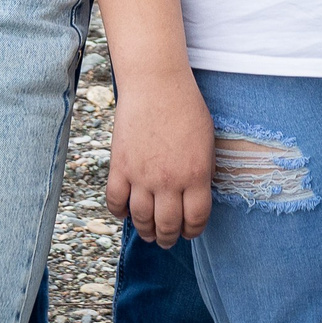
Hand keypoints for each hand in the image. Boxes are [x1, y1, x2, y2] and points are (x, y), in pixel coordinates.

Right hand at [106, 69, 214, 245]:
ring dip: (145, 231)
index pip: (196, 219)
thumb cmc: (185, 106)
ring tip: (148, 232)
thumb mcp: (206, 141)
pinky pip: (115, 201)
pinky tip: (125, 211)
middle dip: (168, 238)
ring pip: (141, 219)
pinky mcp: (120, 166)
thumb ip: (203, 171)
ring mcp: (142, 175)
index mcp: (196, 175)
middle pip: (167, 225)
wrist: (155, 83)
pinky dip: (119, 212)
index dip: (193, 230)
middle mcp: (169, 180)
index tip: (190, 230)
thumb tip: (198, 195)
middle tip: (167, 239)